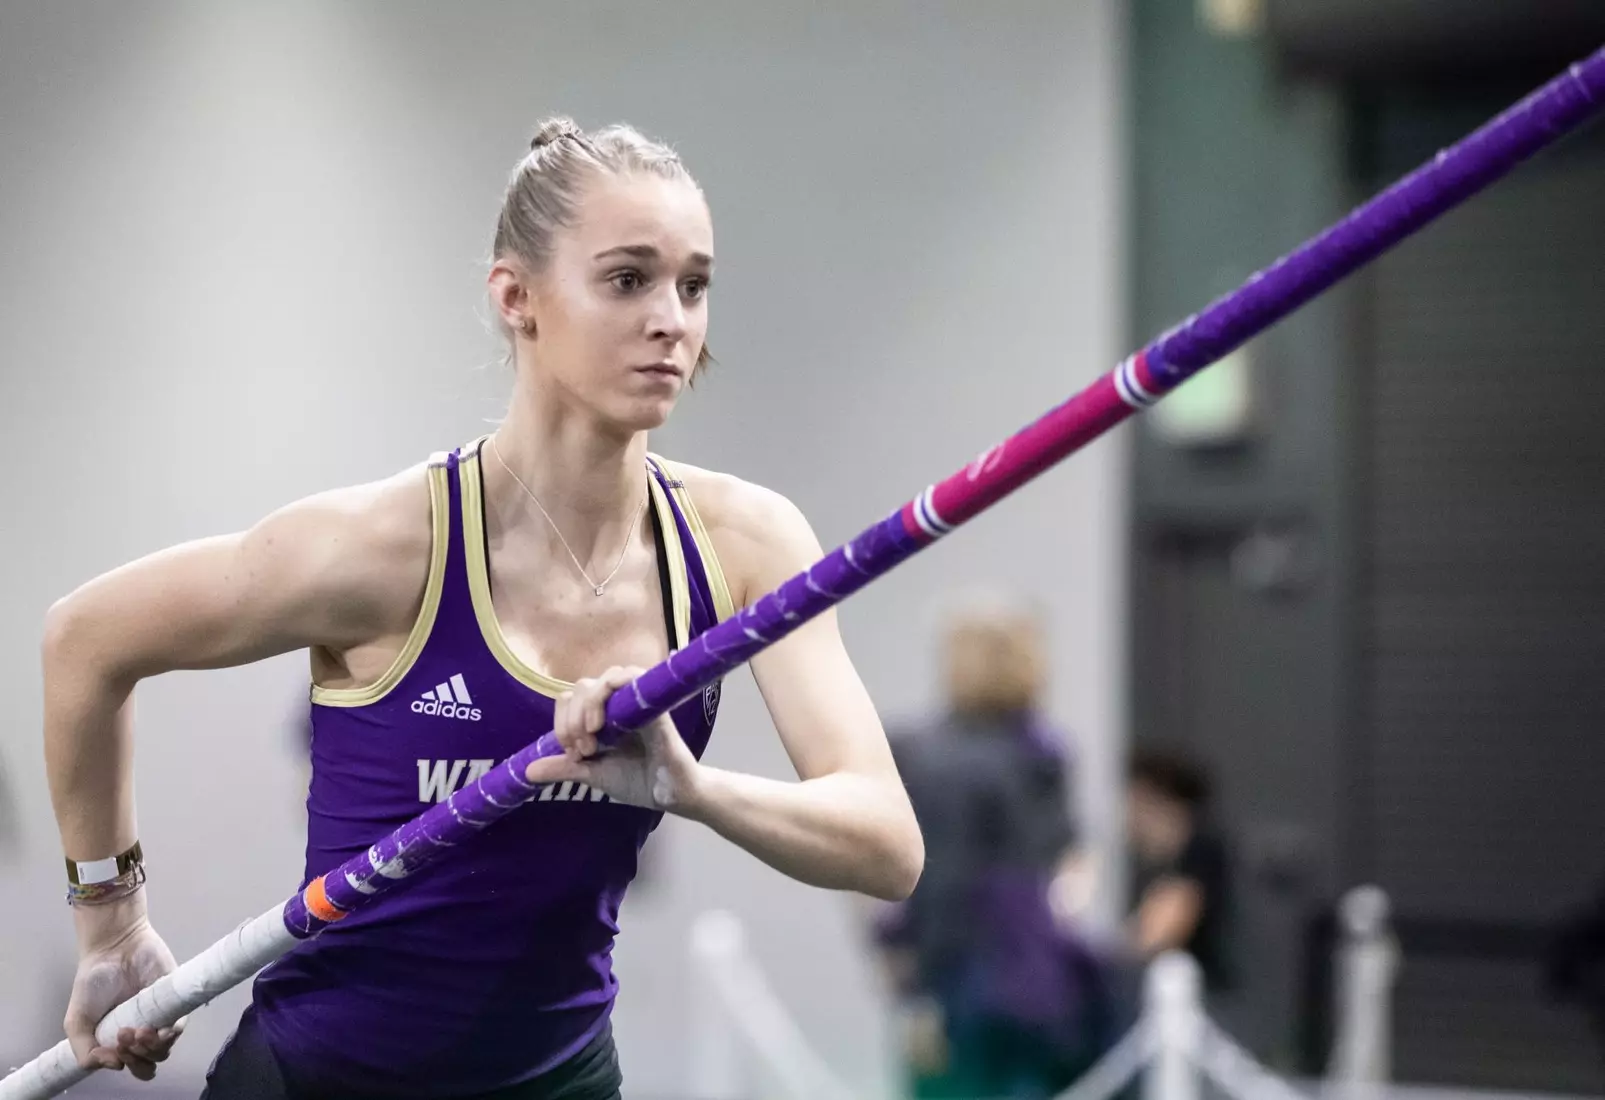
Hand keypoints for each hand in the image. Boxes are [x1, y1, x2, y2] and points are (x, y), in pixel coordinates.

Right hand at [66, 892, 184, 1079]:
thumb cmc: (94, 983)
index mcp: (122, 1040)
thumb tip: (115, 1065)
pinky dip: (166, 1035)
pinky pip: (178, 1027)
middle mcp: (144, 1031)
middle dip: (137, 1059)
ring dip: (149, 1048)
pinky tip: (152, 1030)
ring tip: (133, 1031)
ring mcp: (161, 1017)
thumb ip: (84, 1051)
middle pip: (151, 1062)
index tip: (113, 1052)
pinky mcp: (175, 1001)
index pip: (134, 1065)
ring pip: (164, 1048)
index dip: (127, 1065)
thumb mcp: (77, 1022)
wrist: (113, 948)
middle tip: (122, 1037)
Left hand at [524, 666, 702, 810]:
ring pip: (607, 677)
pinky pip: (636, 678)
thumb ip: (564, 768)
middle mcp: (618, 704)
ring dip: (592, 703)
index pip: (570, 698)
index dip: (563, 722)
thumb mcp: (592, 774)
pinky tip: (609, 716)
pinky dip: (618, 684)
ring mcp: (638, 702)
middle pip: (584, 685)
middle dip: (574, 719)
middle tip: (585, 749)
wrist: (669, 796)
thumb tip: (528, 771)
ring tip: (595, 733)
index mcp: (602, 716)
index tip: (573, 753)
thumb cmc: (637, 781)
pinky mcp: (655, 706)